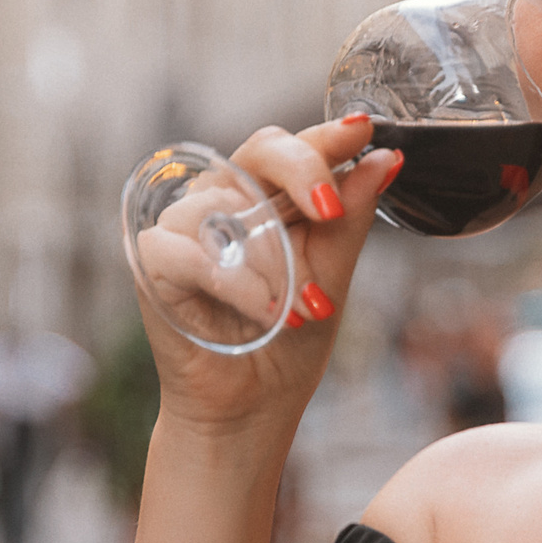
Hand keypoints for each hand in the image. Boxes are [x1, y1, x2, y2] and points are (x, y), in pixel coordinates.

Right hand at [133, 116, 401, 436]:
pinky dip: (235, 283)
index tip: (362, 131)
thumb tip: (387, 158)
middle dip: (302, 172)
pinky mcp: (154, 263)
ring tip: (307, 309)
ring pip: (229, 209)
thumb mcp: (333, 276)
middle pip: (256, 152)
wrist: (251, 411)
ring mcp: (184, 228)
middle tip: (329, 211)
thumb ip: (351, 218)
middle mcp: (222, 202)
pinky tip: (267, 313)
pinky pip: (191, 252)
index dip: (324, 135)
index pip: (290, 146)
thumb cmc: (288, 343)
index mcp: (266, 198)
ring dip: (277, 262)